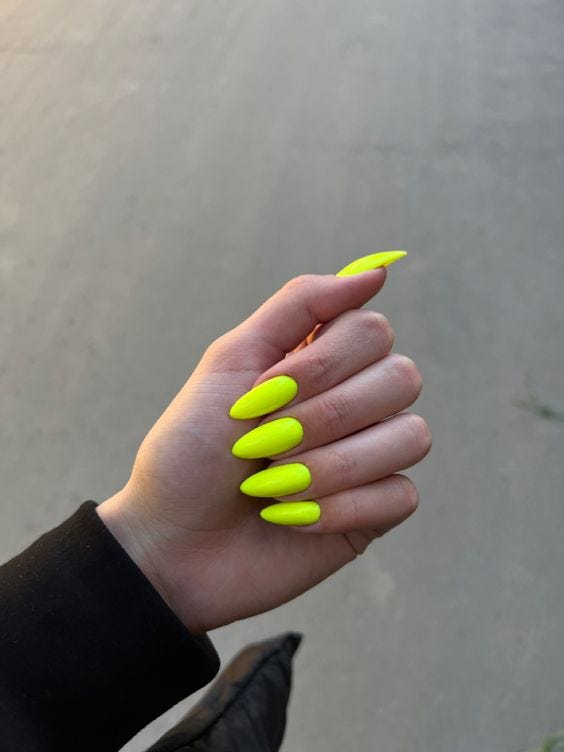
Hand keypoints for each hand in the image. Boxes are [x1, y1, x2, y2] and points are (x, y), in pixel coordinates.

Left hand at [96, 268, 430, 633]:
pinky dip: (340, 507)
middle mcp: (357, 402)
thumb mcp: (231, 360)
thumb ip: (300, 306)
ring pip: (410, 436)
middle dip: (322, 416)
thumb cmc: (193, 449)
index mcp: (324, 360)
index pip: (372, 330)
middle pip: (402, 378)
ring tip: (272, 485)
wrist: (172, 542)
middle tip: (261, 444)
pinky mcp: (376, 511)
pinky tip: (291, 516)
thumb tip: (378, 269)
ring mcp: (371, 456)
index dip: (321, 365)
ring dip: (331, 465)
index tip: (261, 394)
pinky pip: (401, 495)